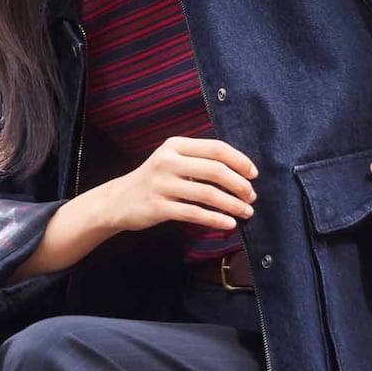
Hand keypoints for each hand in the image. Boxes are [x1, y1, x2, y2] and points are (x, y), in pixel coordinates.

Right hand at [96, 137, 258, 234]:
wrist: (118, 200)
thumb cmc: (154, 180)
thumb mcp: (172, 160)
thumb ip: (199, 159)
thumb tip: (240, 170)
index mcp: (175, 145)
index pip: (216, 148)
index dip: (240, 161)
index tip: (254, 174)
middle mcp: (168, 161)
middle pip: (215, 170)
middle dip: (239, 185)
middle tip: (252, 197)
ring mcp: (162, 184)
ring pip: (207, 193)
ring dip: (232, 204)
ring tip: (246, 213)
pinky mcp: (158, 207)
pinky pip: (194, 213)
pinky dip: (215, 219)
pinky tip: (229, 225)